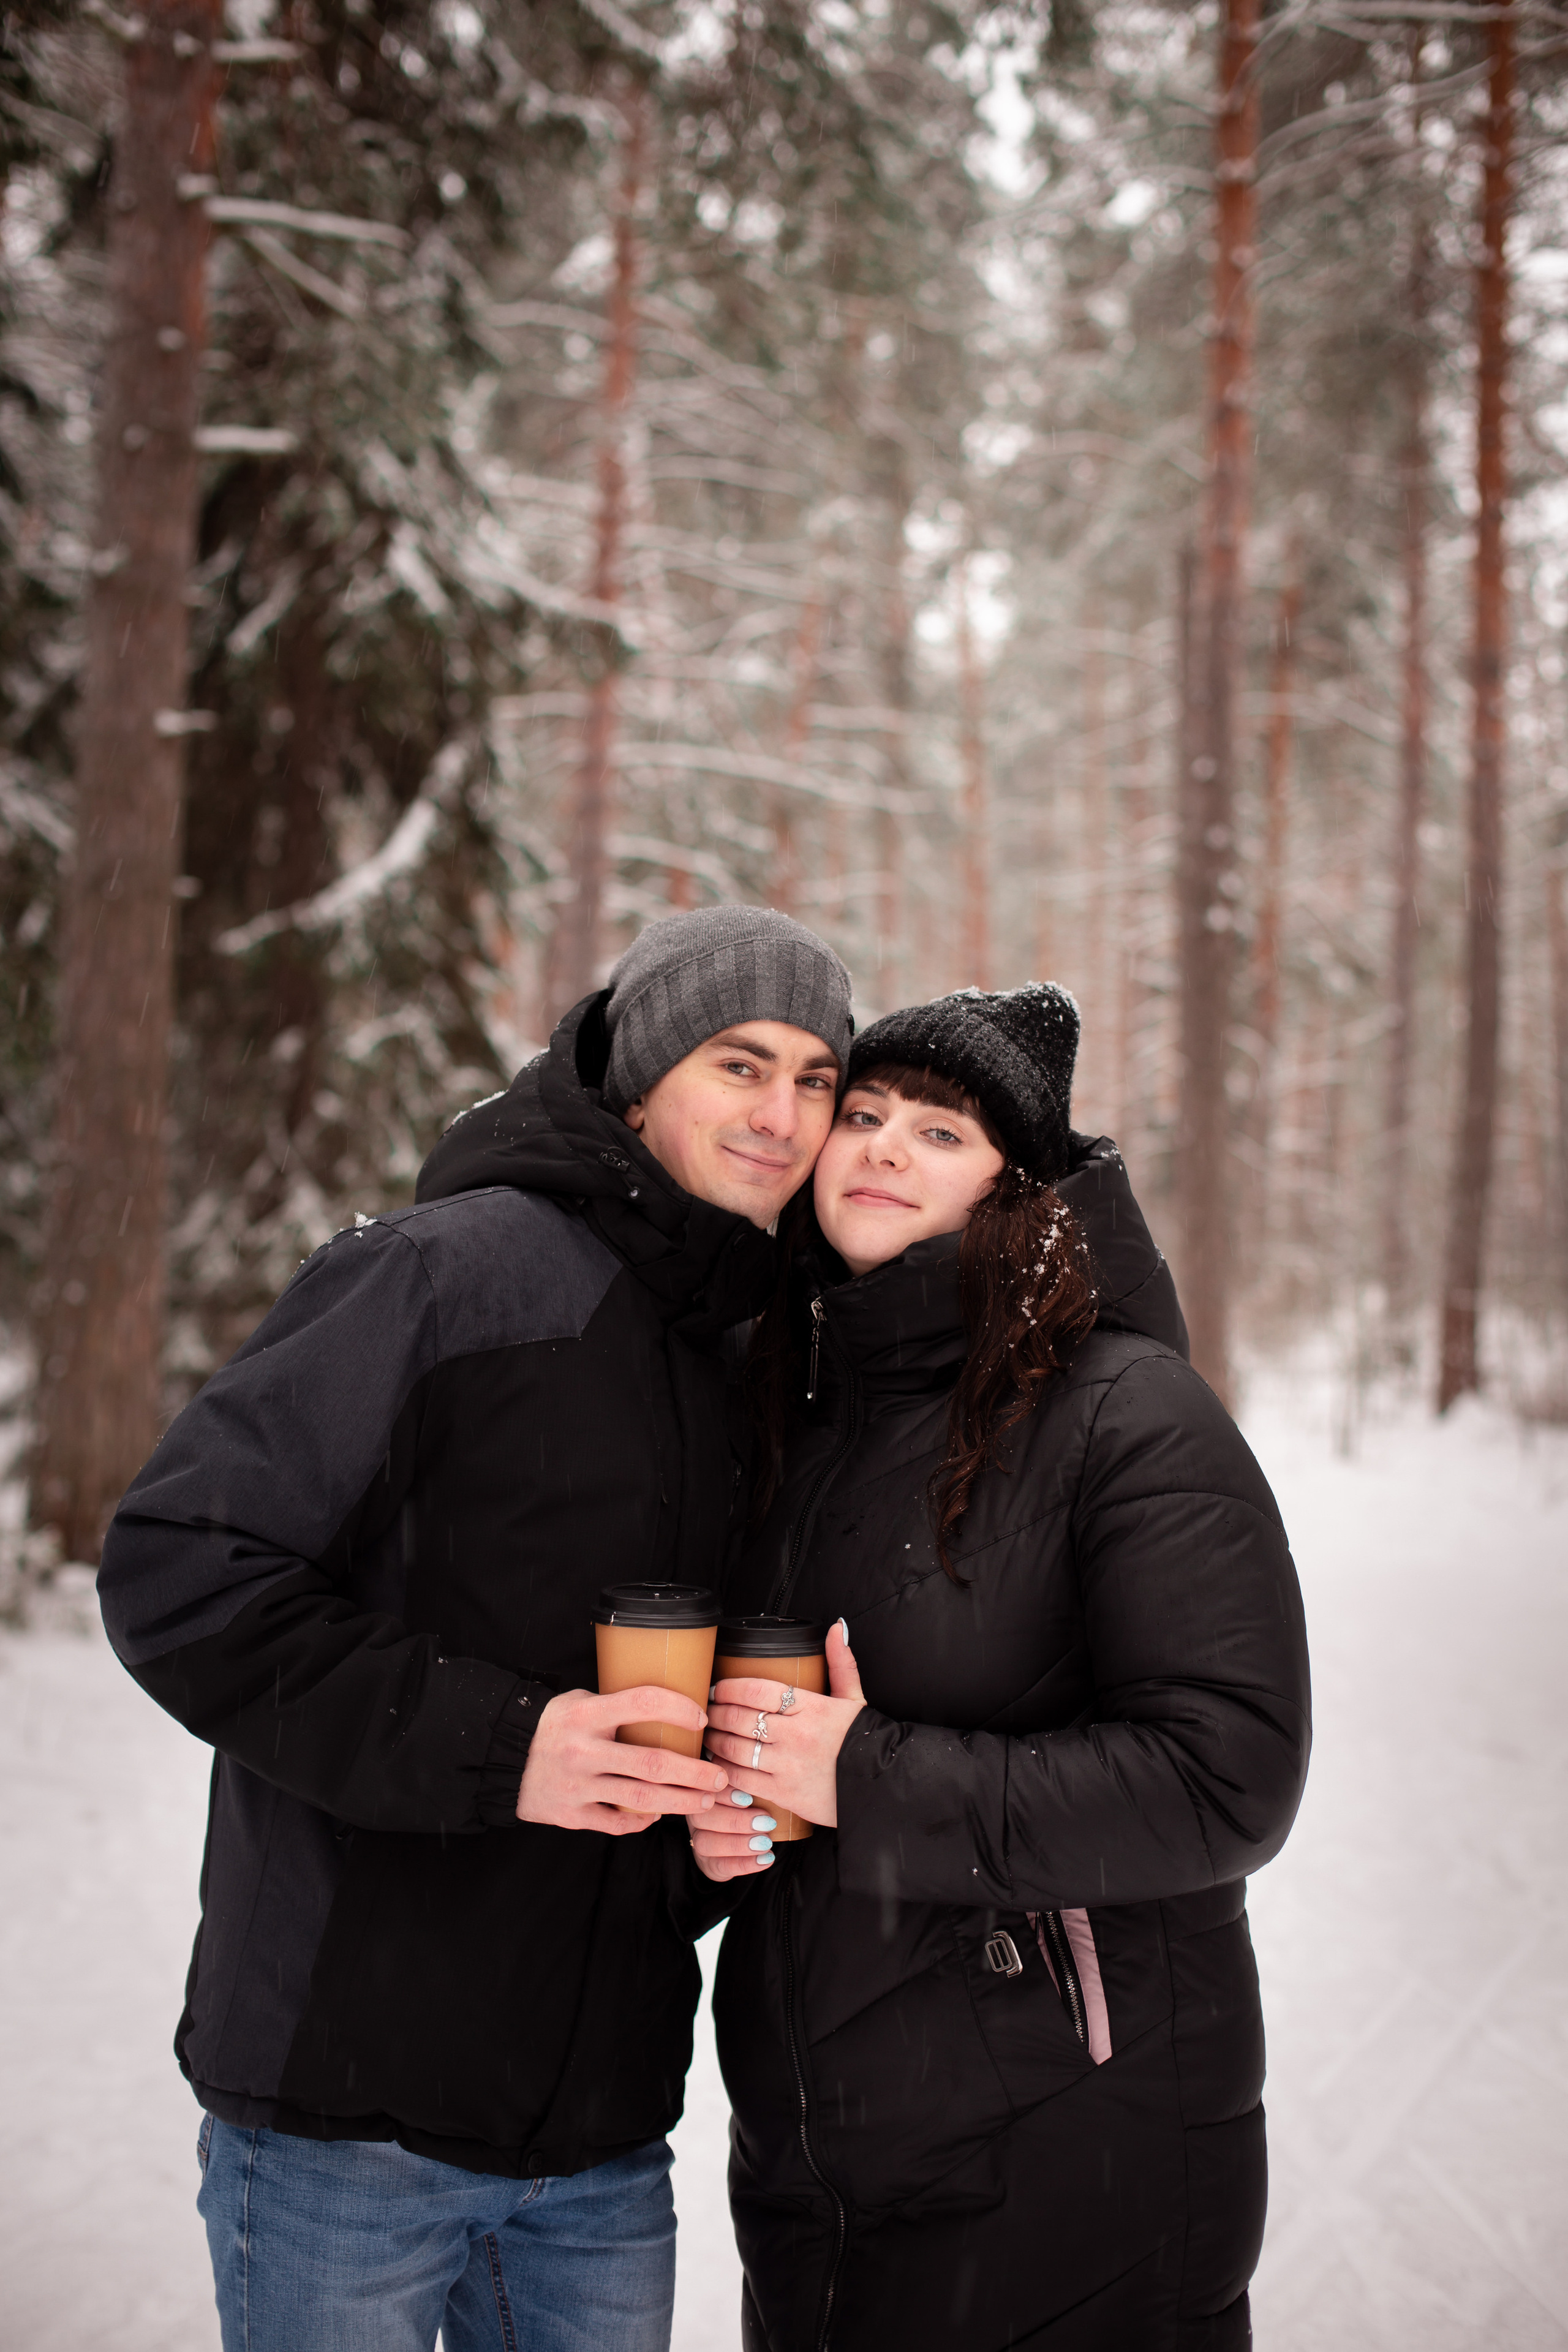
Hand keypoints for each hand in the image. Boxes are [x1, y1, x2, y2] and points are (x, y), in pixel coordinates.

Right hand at [516, 1687, 729, 1833]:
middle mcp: (583, 1751)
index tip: (702, 1719)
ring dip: (680, 1802)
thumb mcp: (579, 1701)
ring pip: (640, 1799)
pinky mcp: (572, 1815)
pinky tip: (659, 1816)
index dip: (679, 1709)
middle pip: (652, 1763)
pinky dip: (642, 1821)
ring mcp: (577, 1786)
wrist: (505, 1758)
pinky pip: (616, 1823)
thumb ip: (617, 1704)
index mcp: (587, 1714)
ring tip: (706, 1801)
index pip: (644, 1703)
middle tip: (721, 1777)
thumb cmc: (553, 1725)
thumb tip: (670, 1708)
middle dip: (694, 1773)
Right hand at [689, 1792, 780, 1881]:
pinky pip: (720, 1866)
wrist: (746, 1839)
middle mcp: (696, 1817)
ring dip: (739, 1843)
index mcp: (703, 1792)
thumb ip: (749, 1783)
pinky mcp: (708, 1864)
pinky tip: (767, 1858)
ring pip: (706, 1843)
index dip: (725, 1795)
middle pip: (702, 1817)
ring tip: (766, 1842)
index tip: (749, 1799)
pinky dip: (745, 1863)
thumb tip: (761, 1776)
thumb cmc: (752, 1806)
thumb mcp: (750, 1792)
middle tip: (766, 1822)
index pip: (704, 1790)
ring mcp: (698, 1841)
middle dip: (736, 1820)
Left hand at [699, 1619, 864, 1836]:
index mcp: (811, 1707)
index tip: (718, 1688)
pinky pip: (743, 1780)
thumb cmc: (862, 1741)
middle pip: (740, 1718)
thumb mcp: (854, 1699)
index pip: (757, 1690)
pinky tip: (719, 1766)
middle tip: (706, 1712)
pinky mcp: (784, 1793)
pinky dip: (725, 1772)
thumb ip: (841, 1663)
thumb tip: (836, 1627)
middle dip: (716, 1714)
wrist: (881, 1787)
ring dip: (715, 1741)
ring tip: (708, 1737)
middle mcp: (797, 1734)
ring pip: (736, 1748)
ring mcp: (789, 1765)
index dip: (730, 1688)